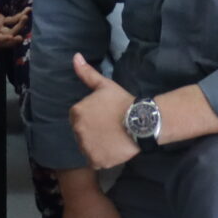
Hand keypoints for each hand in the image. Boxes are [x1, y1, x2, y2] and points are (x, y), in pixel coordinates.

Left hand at [68, 54, 139, 171]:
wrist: (141, 122)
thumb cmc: (122, 102)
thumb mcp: (104, 85)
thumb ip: (87, 73)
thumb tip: (75, 56)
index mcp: (76, 113)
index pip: (78, 118)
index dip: (92, 117)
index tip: (104, 116)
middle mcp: (77, 131)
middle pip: (82, 133)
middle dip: (93, 131)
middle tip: (110, 127)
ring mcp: (86, 147)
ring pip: (87, 147)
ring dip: (96, 145)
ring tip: (112, 138)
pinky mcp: (96, 160)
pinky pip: (95, 160)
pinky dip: (102, 157)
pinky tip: (113, 148)